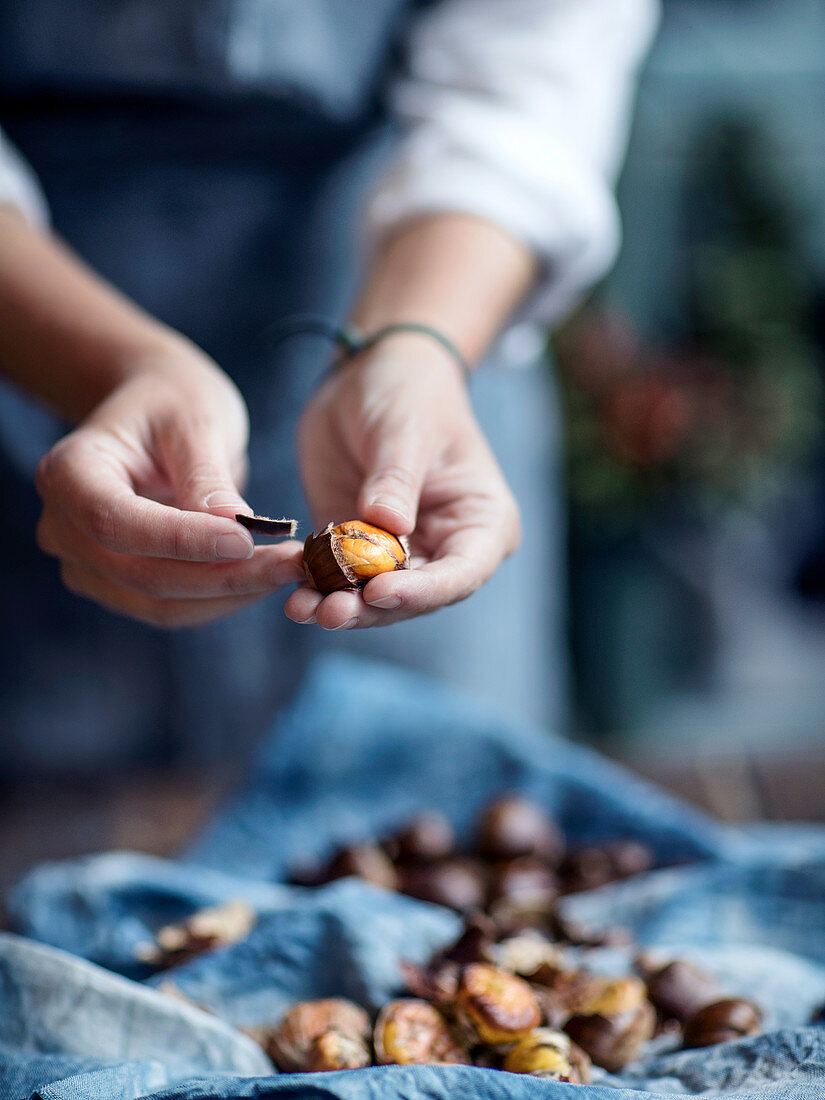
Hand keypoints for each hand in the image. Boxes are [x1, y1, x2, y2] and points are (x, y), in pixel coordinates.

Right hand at [35, 346, 303, 626]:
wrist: (157, 413)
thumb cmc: (173, 401)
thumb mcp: (194, 419)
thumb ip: (206, 474)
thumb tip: (233, 528)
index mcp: (67, 473)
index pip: (116, 522)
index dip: (181, 539)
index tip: (248, 539)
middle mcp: (63, 527)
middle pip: (141, 574)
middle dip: (224, 576)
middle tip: (293, 563)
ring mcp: (86, 565)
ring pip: (160, 604)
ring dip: (231, 595)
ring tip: (290, 568)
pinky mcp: (119, 587)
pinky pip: (173, 608)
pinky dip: (224, 597)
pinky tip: (267, 575)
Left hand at [286, 335, 520, 628]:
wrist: (371, 374)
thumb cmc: (408, 392)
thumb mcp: (405, 429)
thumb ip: (396, 478)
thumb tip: (389, 524)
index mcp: (481, 523)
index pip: (460, 573)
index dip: (421, 591)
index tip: (377, 592)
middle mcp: (445, 548)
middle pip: (413, 597)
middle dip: (370, 609)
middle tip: (329, 613)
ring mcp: (399, 553)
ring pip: (373, 597)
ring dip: (338, 607)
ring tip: (301, 607)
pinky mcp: (355, 548)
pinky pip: (338, 578)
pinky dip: (316, 587)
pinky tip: (290, 590)